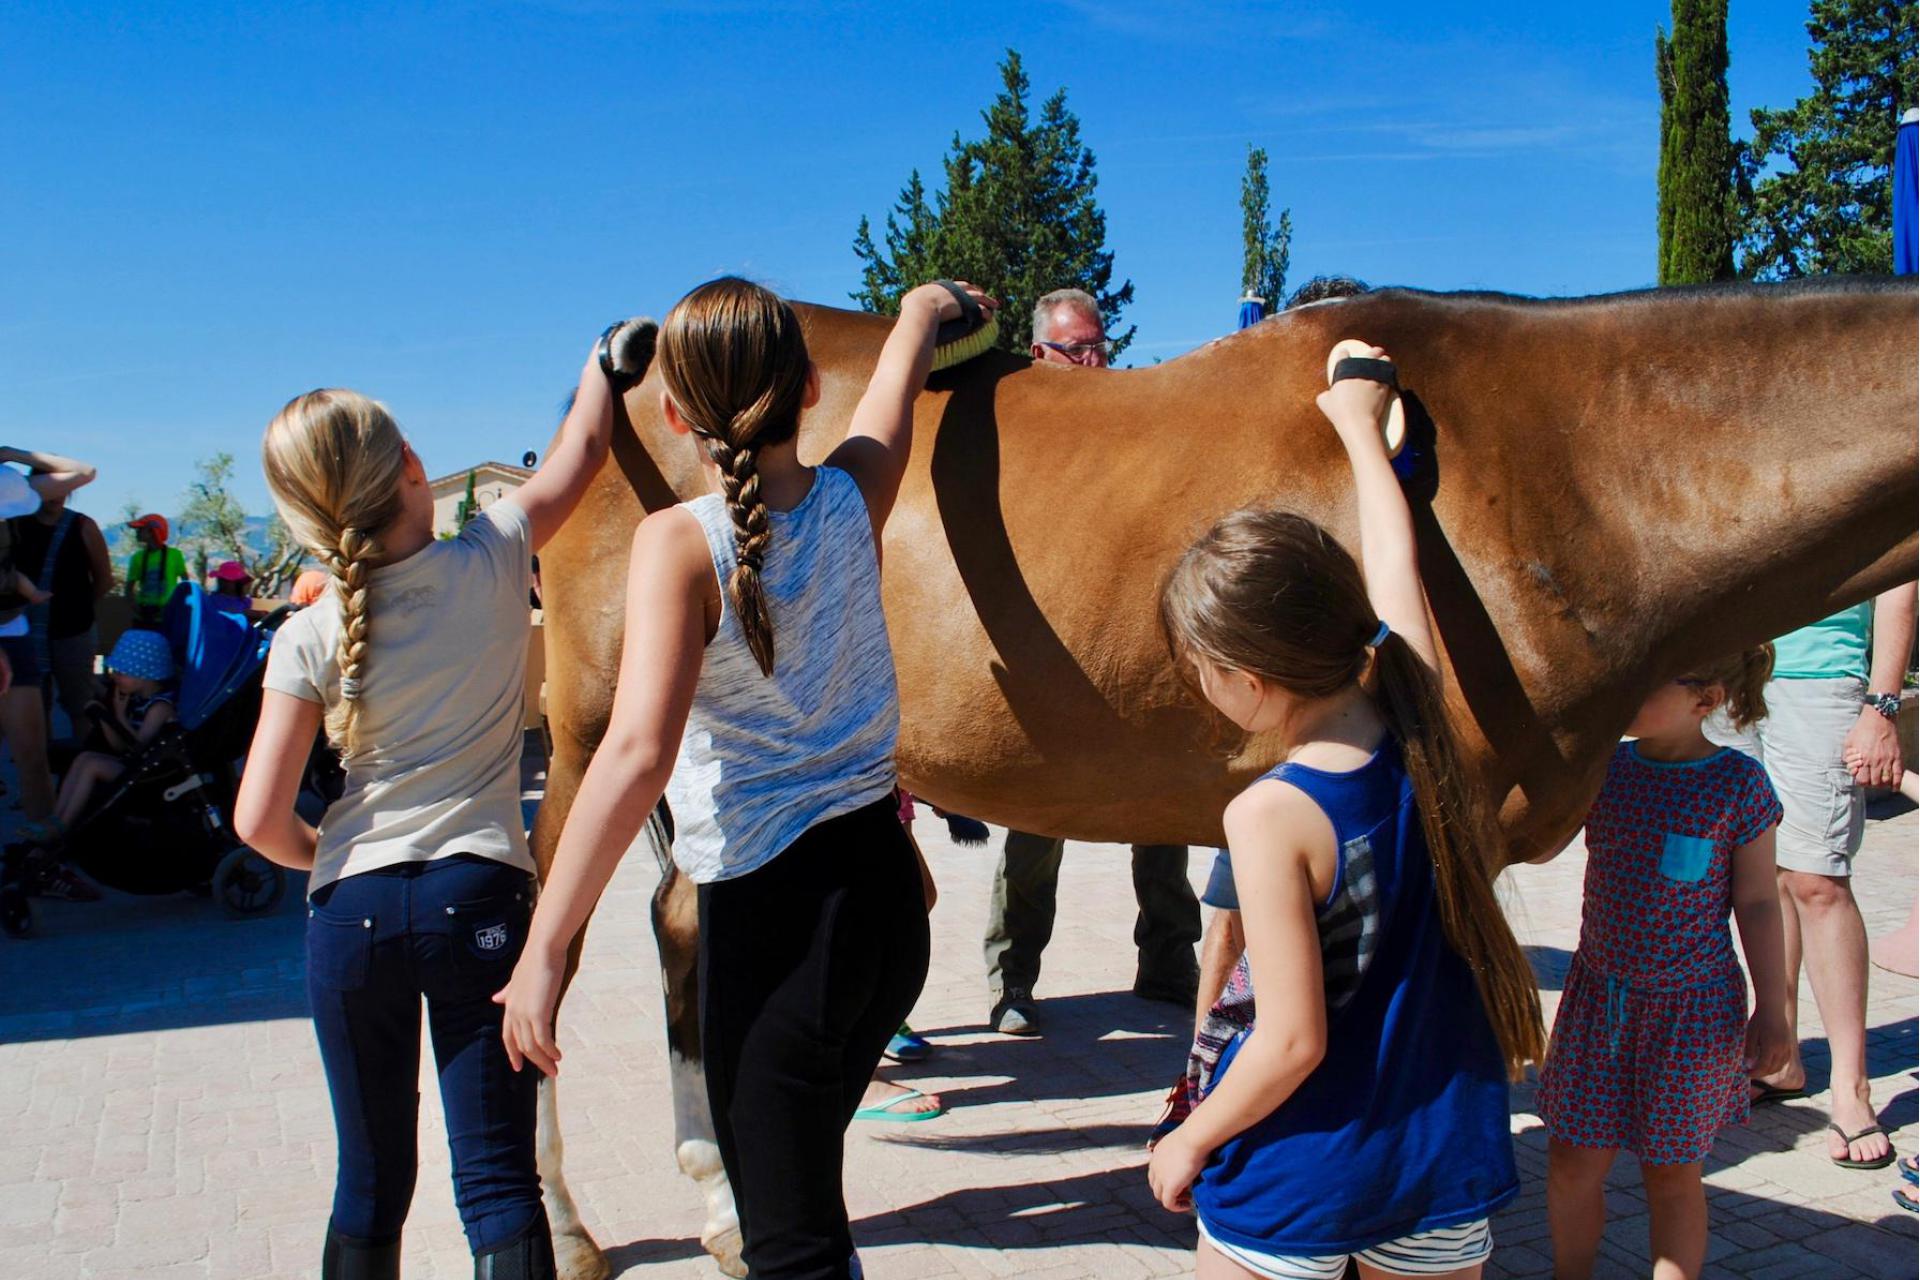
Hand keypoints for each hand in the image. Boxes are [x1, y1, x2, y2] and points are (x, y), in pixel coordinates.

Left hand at [494, 943, 566, 1075]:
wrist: (543, 950)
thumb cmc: (534, 961)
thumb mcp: (517, 979)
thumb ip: (508, 991)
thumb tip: (496, 998)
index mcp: (509, 1005)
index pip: (508, 1036)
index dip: (513, 1053)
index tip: (518, 1066)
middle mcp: (514, 1012)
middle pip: (521, 1045)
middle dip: (534, 1061)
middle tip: (549, 1072)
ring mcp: (524, 1014)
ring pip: (531, 1046)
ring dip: (544, 1060)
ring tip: (556, 1068)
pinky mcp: (537, 1013)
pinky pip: (543, 1040)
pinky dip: (550, 1050)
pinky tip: (558, 1055)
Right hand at [902, 280, 997, 327]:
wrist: (921, 309)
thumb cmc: (913, 307)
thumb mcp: (910, 300)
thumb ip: (912, 301)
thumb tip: (906, 304)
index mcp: (941, 286)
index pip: (955, 285)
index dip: (962, 288)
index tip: (967, 290)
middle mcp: (953, 288)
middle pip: (969, 288)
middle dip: (976, 291)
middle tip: (982, 294)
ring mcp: (961, 297)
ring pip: (979, 297)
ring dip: (988, 300)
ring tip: (995, 305)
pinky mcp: (967, 307)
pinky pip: (981, 310)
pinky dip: (986, 313)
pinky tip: (991, 317)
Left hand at [1145, 1127, 1207, 1212]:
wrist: (1194, 1137)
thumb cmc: (1196, 1136)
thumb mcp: (1185, 1143)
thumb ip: (1184, 1152)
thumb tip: (1194, 1156)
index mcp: (1158, 1153)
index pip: (1155, 1171)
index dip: (1165, 1179)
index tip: (1182, 1181)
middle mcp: (1155, 1165)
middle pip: (1155, 1185)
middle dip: (1168, 1190)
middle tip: (1185, 1191)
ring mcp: (1160, 1176)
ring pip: (1160, 1195)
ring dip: (1173, 1199)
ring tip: (1188, 1198)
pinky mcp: (1169, 1186)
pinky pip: (1168, 1203)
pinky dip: (1177, 1206)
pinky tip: (1188, 1204)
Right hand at [1314, 344, 1394, 449]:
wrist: (1357, 420)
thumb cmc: (1338, 412)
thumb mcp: (1323, 402)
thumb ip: (1325, 394)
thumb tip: (1327, 393)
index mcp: (1344, 371)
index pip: (1343, 357)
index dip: (1343, 354)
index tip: (1345, 352)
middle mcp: (1360, 371)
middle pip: (1369, 355)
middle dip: (1373, 352)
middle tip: (1376, 350)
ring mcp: (1373, 378)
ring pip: (1382, 364)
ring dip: (1384, 361)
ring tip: (1385, 359)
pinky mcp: (1384, 387)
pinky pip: (1389, 376)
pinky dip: (1389, 374)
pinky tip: (1390, 374)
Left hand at [1743, 1009, 1791, 1079]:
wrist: (1773, 1009)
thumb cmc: (1759, 1020)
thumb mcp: (1750, 1034)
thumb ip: (1749, 1050)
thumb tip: (1748, 1065)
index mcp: (1770, 1047)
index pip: (1763, 1066)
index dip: (1755, 1072)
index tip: (1746, 1073)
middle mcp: (1781, 1049)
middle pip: (1772, 1068)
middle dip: (1761, 1073)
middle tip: (1751, 1072)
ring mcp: (1787, 1047)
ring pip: (1780, 1066)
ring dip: (1770, 1070)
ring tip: (1759, 1069)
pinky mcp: (1790, 1045)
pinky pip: (1785, 1060)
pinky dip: (1777, 1065)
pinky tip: (1769, 1063)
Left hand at [1842, 705, 1901, 787]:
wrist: (1878, 719)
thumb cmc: (1861, 729)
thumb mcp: (1848, 742)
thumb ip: (1847, 756)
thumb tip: (1848, 766)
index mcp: (1863, 759)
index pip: (1861, 780)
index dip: (1860, 781)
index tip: (1860, 778)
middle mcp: (1875, 762)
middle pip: (1874, 782)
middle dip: (1870, 784)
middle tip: (1870, 780)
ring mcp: (1888, 760)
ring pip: (1886, 781)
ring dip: (1882, 784)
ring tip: (1879, 782)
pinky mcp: (1897, 757)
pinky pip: (1898, 774)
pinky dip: (1896, 783)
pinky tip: (1893, 788)